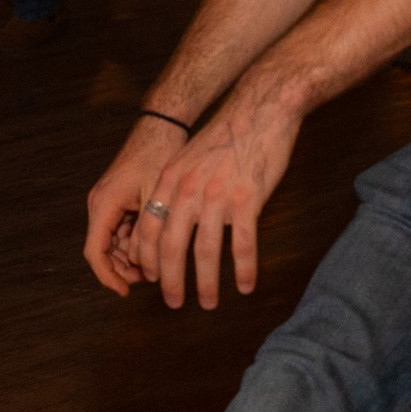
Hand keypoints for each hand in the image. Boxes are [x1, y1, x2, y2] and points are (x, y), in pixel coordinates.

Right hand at [84, 115, 190, 294]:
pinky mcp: (118, 199)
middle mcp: (100, 204)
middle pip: (102, 250)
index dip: (108, 277)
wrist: (162, 126)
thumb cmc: (160, 157)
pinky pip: (120, 230)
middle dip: (122, 269)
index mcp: (104, 205)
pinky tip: (155, 248)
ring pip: (112, 242)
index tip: (125, 292)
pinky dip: (134, 243)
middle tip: (150, 279)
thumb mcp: (157, 201)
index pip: (95, 252)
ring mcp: (108, 202)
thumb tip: (145, 266)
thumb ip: (148, 235)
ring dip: (130, 257)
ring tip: (156, 266)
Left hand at [123, 87, 302, 308]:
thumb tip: (172, 221)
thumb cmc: (227, 134)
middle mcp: (188, 191)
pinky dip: (245, 269)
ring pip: (206, 252)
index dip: (149, 260)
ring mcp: (217, 196)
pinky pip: (243, 244)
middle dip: (170, 281)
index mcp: (170, 181)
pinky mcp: (247, 199)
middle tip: (173, 303)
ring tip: (209, 303)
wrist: (261, 108)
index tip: (154, 279)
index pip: (149, 231)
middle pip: (171, 248)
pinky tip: (247, 286)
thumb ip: (178, 187)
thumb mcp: (189, 157)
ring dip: (207, 284)